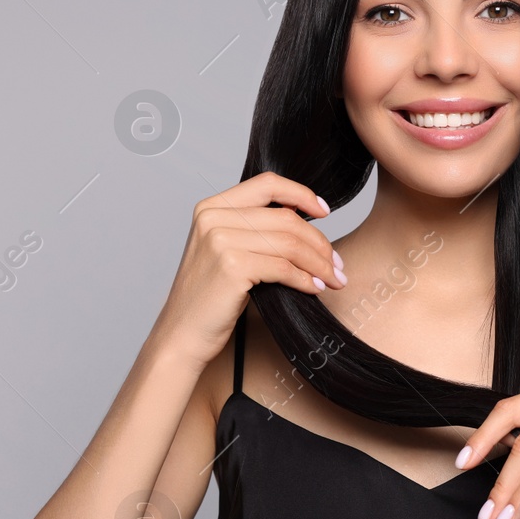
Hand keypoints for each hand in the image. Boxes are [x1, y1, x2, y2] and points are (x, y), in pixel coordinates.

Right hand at [153, 172, 346, 369]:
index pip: (268, 184)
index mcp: (212, 207)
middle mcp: (214, 218)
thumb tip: (305, 218)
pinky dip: (306, 279)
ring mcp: (221, 240)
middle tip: (337, 264)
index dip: (302, 194)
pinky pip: (284, 268)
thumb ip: (254, 229)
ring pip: (290, 243)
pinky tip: (316, 289)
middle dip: (319, 243)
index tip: (325, 213)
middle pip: (286, 218)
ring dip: (320, 263)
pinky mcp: (232, 266)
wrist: (182, 334)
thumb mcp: (226, 251)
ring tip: (334, 279)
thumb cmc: (209, 298)